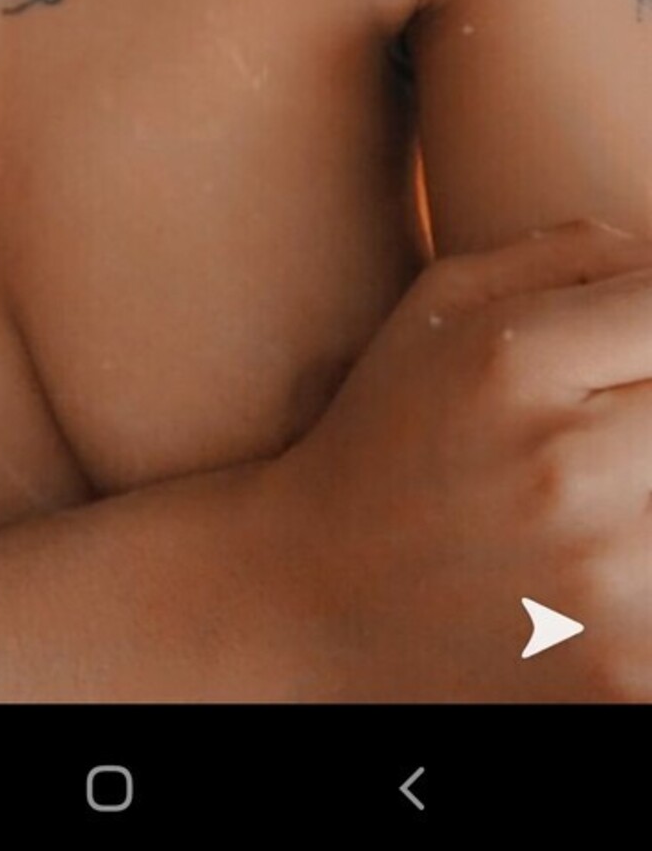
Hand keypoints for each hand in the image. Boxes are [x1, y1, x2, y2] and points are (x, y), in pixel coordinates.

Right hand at [264, 219, 651, 700]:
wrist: (312, 602)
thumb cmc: (391, 430)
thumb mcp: (447, 302)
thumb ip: (578, 256)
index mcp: (517, 361)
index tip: (633, 341)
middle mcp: (567, 469)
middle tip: (608, 418)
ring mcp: (606, 584)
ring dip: (650, 479)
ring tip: (597, 478)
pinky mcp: (628, 672)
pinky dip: (646, 563)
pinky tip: (600, 553)